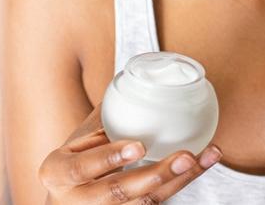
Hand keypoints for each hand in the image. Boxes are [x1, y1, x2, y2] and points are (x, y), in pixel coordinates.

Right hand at [39, 103, 220, 203]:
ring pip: (144, 202)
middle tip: (185, 156)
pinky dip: (181, 183)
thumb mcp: (77, 140)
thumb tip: (137, 73)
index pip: (83, 167)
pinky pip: (155, 203)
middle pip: (119, 192)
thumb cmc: (76, 159)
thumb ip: (104, 118)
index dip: (110, 158)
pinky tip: (202, 164)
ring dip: (179, 180)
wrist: (65, 199)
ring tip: (205, 157)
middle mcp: (77, 200)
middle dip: (155, 175)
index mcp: (58, 173)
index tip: (138, 146)